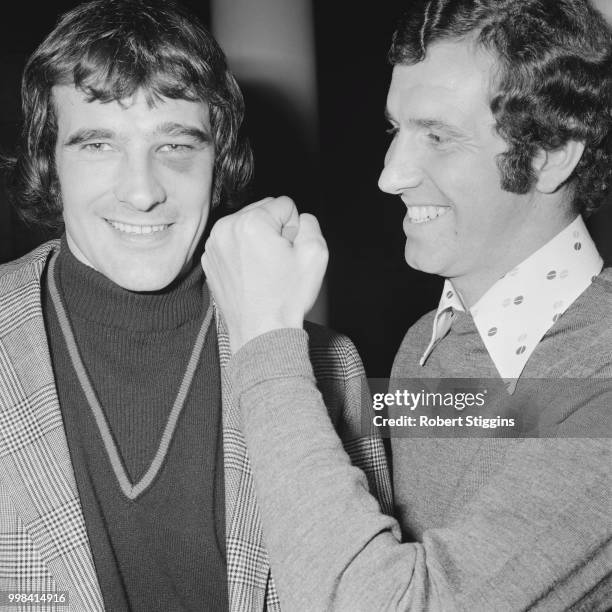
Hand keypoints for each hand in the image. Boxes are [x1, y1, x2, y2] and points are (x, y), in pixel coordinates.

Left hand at [202, 196, 327, 352]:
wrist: (261, 333)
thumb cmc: (285, 298)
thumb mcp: (316, 253)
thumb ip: (310, 222)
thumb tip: (298, 218)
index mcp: (250, 222)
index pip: (285, 205)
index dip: (294, 228)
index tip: (289, 252)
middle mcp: (225, 229)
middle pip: (263, 211)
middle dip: (274, 231)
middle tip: (278, 262)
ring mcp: (214, 246)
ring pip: (247, 226)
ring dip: (258, 241)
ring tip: (265, 270)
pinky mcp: (210, 261)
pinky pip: (233, 244)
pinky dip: (243, 254)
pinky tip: (252, 275)